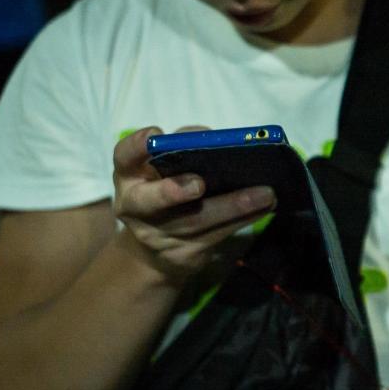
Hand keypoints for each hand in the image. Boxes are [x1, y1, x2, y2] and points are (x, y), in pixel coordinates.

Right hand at [111, 126, 276, 285]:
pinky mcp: (184, 254)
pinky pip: (218, 235)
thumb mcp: (162, 170)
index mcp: (129, 177)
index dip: (136, 146)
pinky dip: (244, 219)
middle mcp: (136, 208)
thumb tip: (213, 138)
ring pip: (195, 222)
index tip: (156, 135)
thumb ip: (181, 149)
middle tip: (199, 183)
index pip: (123, 157)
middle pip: (149, 201)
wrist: (155, 252)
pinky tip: (265, 207)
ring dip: (233, 206)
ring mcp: (159, 236)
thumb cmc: (163, 192)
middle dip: (173, 191)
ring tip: (264, 193)